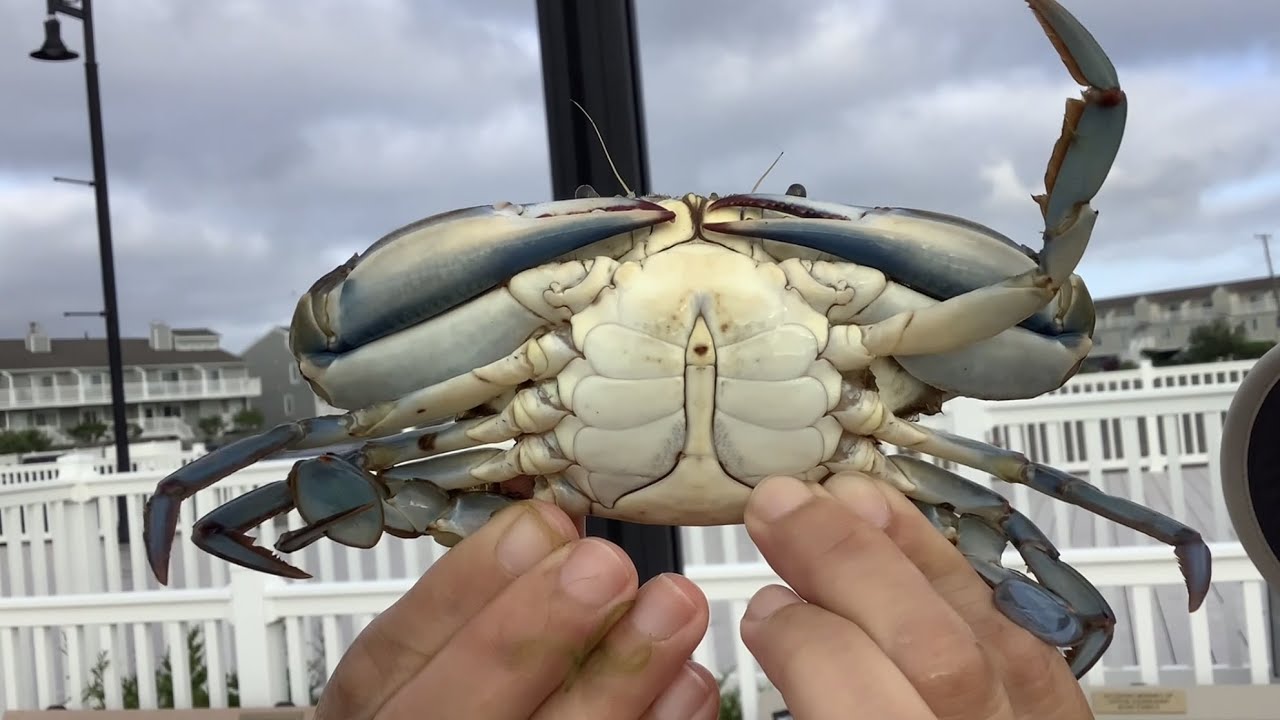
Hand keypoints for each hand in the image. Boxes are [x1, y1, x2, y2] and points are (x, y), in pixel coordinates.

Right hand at [315, 500, 718, 718]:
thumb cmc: (450, 702)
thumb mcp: (430, 650)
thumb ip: (475, 599)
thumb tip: (550, 528)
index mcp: (375, 703)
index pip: (399, 649)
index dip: (470, 585)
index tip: (542, 526)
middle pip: (469, 713)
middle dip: (543, 632)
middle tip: (605, 569)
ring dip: (623, 673)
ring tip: (673, 604)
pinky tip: (688, 677)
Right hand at [739, 473, 1092, 719]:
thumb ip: (811, 702)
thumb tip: (772, 617)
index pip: (862, 702)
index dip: (802, 639)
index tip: (762, 605)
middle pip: (934, 653)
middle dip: (847, 562)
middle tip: (779, 505)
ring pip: (991, 631)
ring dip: (909, 549)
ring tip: (846, 495)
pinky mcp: (1069, 714)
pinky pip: (1028, 636)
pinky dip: (964, 575)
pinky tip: (918, 537)